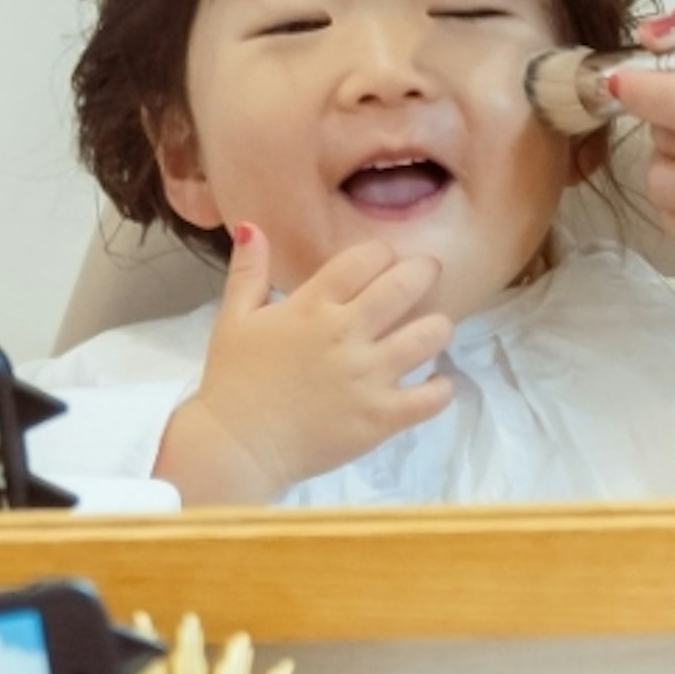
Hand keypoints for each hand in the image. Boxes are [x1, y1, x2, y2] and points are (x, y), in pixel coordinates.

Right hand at [158, 227, 454, 502]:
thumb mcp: (233, 319)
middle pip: (406, 285)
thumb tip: (251, 226)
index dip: (383, 253)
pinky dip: (441, 388)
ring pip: (430, 335)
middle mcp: (346, 333)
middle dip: (424, 272)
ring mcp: (368, 376)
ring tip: (433, 329)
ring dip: (438, 327)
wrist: (235, 447)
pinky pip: (433, 397)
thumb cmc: (233, 383)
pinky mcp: (381, 417)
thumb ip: (248, 271)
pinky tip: (434, 383)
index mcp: (312, 306)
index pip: (366, 258)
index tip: (386, 260)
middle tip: (427, 275)